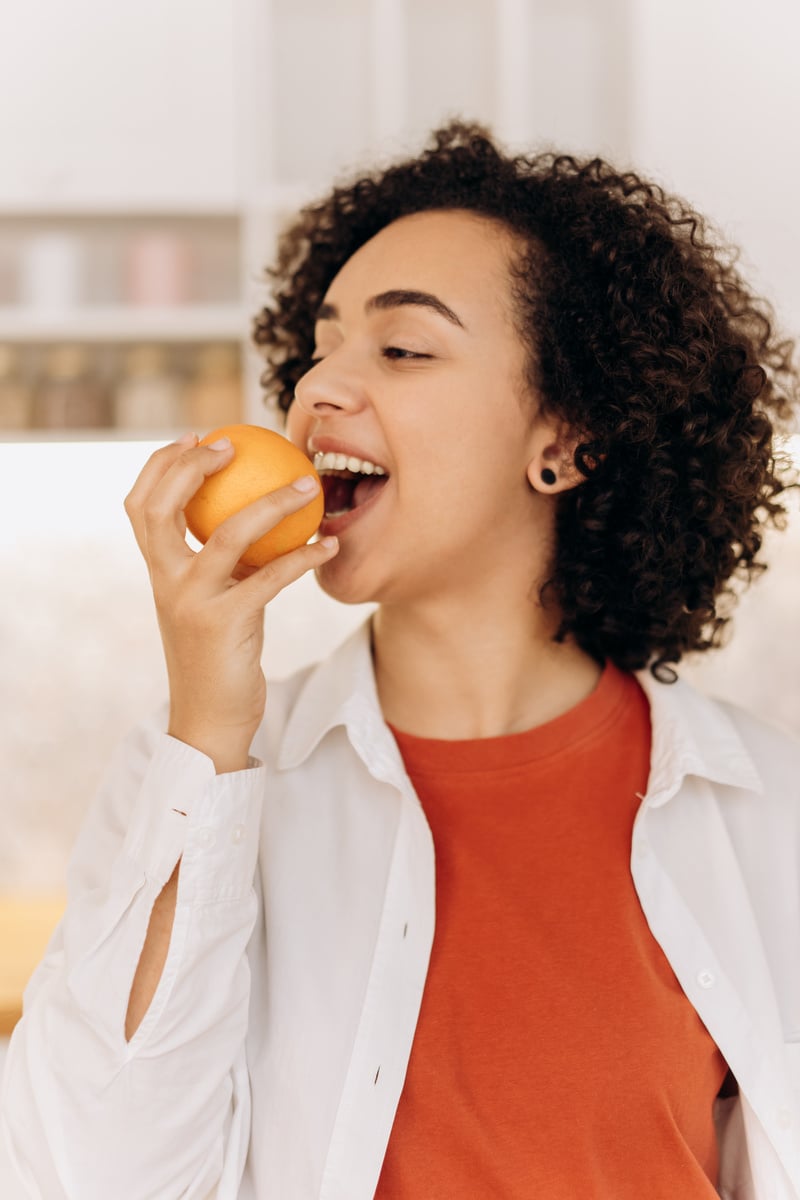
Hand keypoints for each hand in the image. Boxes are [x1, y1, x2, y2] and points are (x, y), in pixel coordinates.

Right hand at [124, 432, 337, 771]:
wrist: (210, 721)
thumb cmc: (218, 655)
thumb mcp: (210, 601)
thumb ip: (219, 563)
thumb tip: (252, 513)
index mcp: (158, 572)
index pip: (140, 505)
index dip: (161, 465)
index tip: (196, 437)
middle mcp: (166, 582)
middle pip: (162, 508)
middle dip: (192, 467)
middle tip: (233, 445)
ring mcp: (192, 602)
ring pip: (226, 534)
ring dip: (272, 503)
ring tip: (307, 485)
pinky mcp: (225, 625)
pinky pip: (270, 577)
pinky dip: (303, 557)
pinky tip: (329, 544)